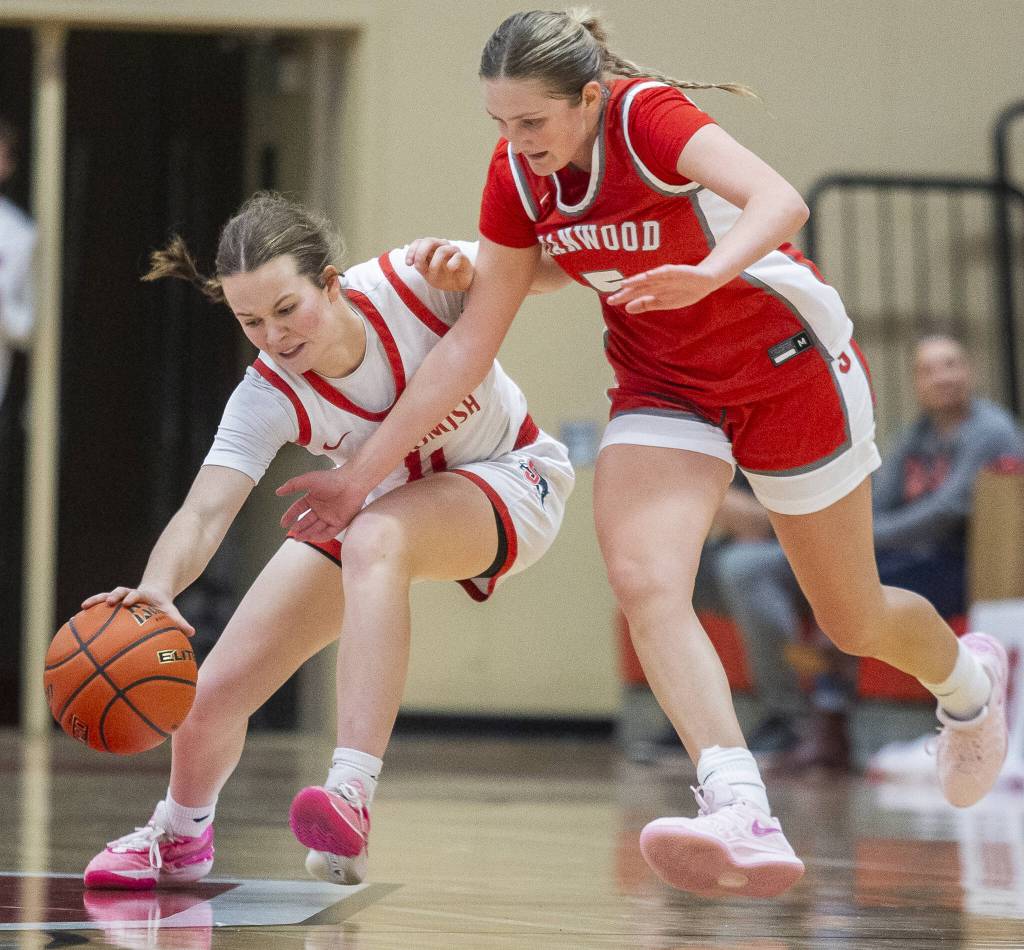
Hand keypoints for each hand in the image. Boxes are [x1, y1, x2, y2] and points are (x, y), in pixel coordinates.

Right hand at [81, 587, 195, 637]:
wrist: (152, 594)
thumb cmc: (161, 607)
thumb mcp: (169, 612)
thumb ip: (179, 621)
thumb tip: (192, 632)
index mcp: (143, 596)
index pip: (137, 594)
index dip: (133, 597)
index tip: (129, 602)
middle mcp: (129, 594)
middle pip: (120, 591)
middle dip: (114, 596)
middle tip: (108, 602)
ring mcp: (119, 598)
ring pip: (106, 596)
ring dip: (97, 600)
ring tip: (84, 607)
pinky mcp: (112, 603)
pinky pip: (98, 607)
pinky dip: (90, 610)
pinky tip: (75, 620)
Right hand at [276, 467, 367, 541]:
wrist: (352, 482)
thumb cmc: (332, 478)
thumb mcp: (308, 480)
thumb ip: (292, 485)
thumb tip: (278, 491)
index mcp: (313, 498)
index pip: (298, 509)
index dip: (290, 516)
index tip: (283, 523)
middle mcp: (321, 508)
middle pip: (306, 521)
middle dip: (298, 528)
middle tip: (291, 533)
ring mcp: (330, 516)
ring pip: (316, 528)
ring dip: (307, 533)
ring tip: (298, 537)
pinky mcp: (340, 522)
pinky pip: (328, 532)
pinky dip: (320, 536)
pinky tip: (312, 538)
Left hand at [406, 238, 473, 292]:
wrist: (460, 284)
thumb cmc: (444, 277)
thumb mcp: (428, 274)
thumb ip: (421, 266)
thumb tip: (415, 262)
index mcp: (431, 248)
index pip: (419, 242)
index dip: (411, 251)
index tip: (408, 264)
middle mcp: (441, 246)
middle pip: (428, 241)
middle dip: (420, 254)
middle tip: (419, 267)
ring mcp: (452, 251)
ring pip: (441, 250)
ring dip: (434, 264)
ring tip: (433, 274)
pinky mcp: (463, 258)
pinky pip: (457, 256)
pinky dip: (452, 263)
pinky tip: (450, 269)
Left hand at [606, 263, 723, 313]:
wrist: (704, 281)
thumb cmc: (682, 291)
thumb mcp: (663, 302)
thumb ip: (646, 304)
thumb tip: (627, 309)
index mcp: (653, 289)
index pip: (635, 293)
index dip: (623, 297)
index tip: (610, 301)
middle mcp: (657, 281)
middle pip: (639, 286)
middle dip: (626, 291)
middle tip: (612, 297)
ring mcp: (667, 276)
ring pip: (649, 279)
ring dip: (637, 281)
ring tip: (625, 284)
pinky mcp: (678, 271)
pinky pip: (666, 272)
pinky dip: (657, 273)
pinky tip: (648, 276)